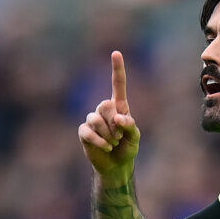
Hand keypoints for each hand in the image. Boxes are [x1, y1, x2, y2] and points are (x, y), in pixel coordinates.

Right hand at [78, 51, 140, 183]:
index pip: (118, 85)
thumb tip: (119, 118)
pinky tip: (106, 147)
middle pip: (105, 105)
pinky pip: (88, 131)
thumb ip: (130, 126)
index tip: (116, 53)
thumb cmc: (127, 148)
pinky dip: (99, 140)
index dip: (117, 69)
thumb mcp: (135, 138)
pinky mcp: (84, 132)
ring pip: (95, 118)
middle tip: (119, 136)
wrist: (116, 165)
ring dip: (107, 133)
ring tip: (113, 143)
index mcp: (119, 107)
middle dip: (114, 123)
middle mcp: (105, 110)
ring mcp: (92, 120)